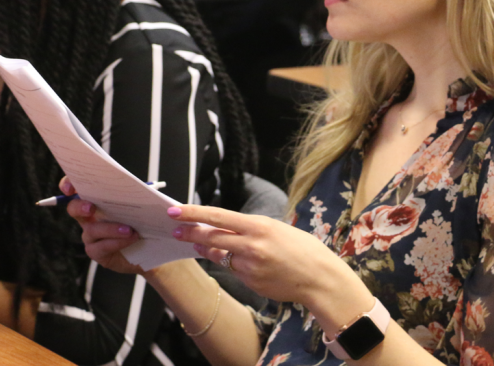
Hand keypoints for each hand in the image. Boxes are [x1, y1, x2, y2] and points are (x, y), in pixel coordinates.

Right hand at [61, 177, 144, 275]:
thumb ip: (133, 191)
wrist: (152, 246)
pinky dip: (116, 242)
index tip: (70, 189)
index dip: (68, 185)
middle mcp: (89, 216)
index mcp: (96, 199)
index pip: (75, 188)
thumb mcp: (140, 202)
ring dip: (110, 228)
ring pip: (91, 230)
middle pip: (73, 208)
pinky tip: (130, 239)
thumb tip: (133, 183)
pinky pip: (100, 247)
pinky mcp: (96, 252)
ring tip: (130, 230)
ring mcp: (90, 235)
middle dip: (79, 206)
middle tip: (91, 208)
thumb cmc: (143, 220)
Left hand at [167, 204, 369, 315]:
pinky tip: (248, 263)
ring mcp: (249, 266)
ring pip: (220, 256)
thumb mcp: (275, 228)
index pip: (217, 216)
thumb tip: (220, 229)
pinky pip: (234, 271)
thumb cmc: (300, 247)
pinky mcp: (250, 283)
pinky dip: (234, 265)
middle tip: (175, 230)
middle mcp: (251, 246)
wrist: (320, 278)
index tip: (174, 210)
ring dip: (210, 250)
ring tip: (200, 244)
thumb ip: (247, 229)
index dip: (193, 213)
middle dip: (190, 233)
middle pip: (211, 237)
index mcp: (258, 226)